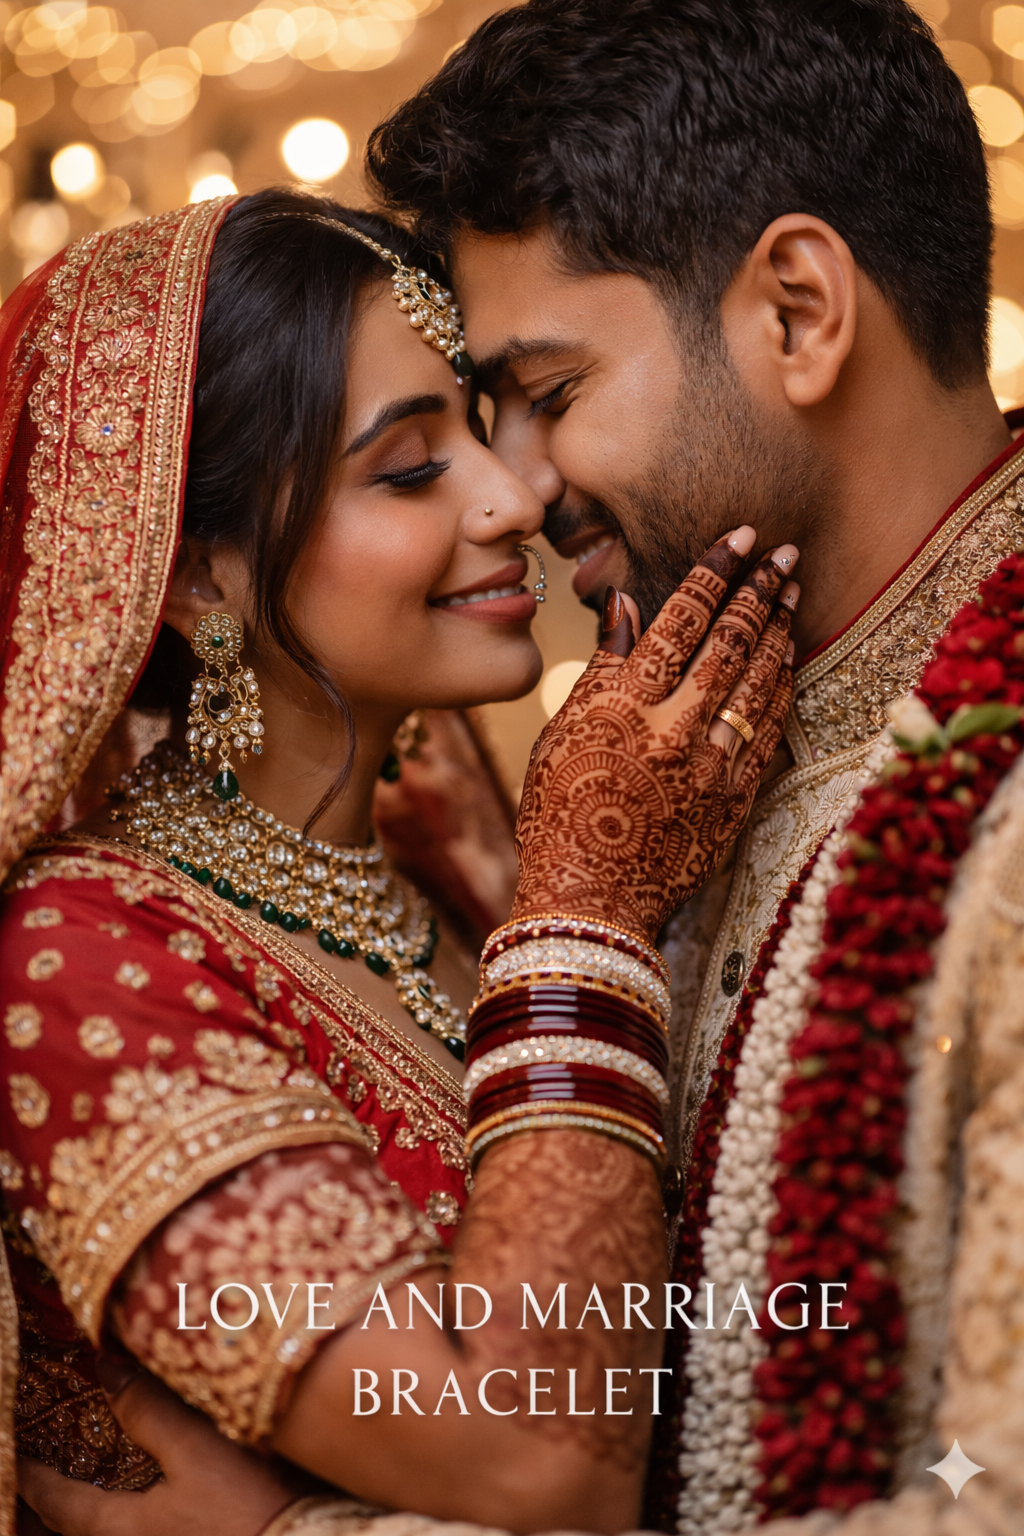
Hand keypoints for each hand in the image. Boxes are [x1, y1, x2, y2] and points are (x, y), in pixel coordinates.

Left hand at [18, 1355, 294, 1535]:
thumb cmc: (248, 1508)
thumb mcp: (197, 1451)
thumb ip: (148, 1411)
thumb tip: (105, 1367)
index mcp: (122, 1529)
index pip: (59, 1503)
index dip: (36, 1478)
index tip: (21, 1460)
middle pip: (75, 1533)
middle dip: (53, 1506)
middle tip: (40, 1478)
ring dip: (87, 1515)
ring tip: (81, 1493)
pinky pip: (133, 1535)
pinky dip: (120, 1519)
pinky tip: (140, 1504)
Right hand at [511, 526, 797, 940]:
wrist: (588, 899)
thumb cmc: (559, 814)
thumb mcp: (563, 733)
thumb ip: (600, 667)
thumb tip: (623, 603)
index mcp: (624, 707)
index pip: (679, 621)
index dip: (714, 573)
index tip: (740, 538)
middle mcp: (673, 731)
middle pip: (730, 643)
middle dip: (760, 590)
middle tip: (784, 553)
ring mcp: (710, 768)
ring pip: (759, 683)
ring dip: (779, 632)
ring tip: (792, 593)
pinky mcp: (734, 802)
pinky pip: (768, 734)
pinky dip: (781, 692)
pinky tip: (788, 662)